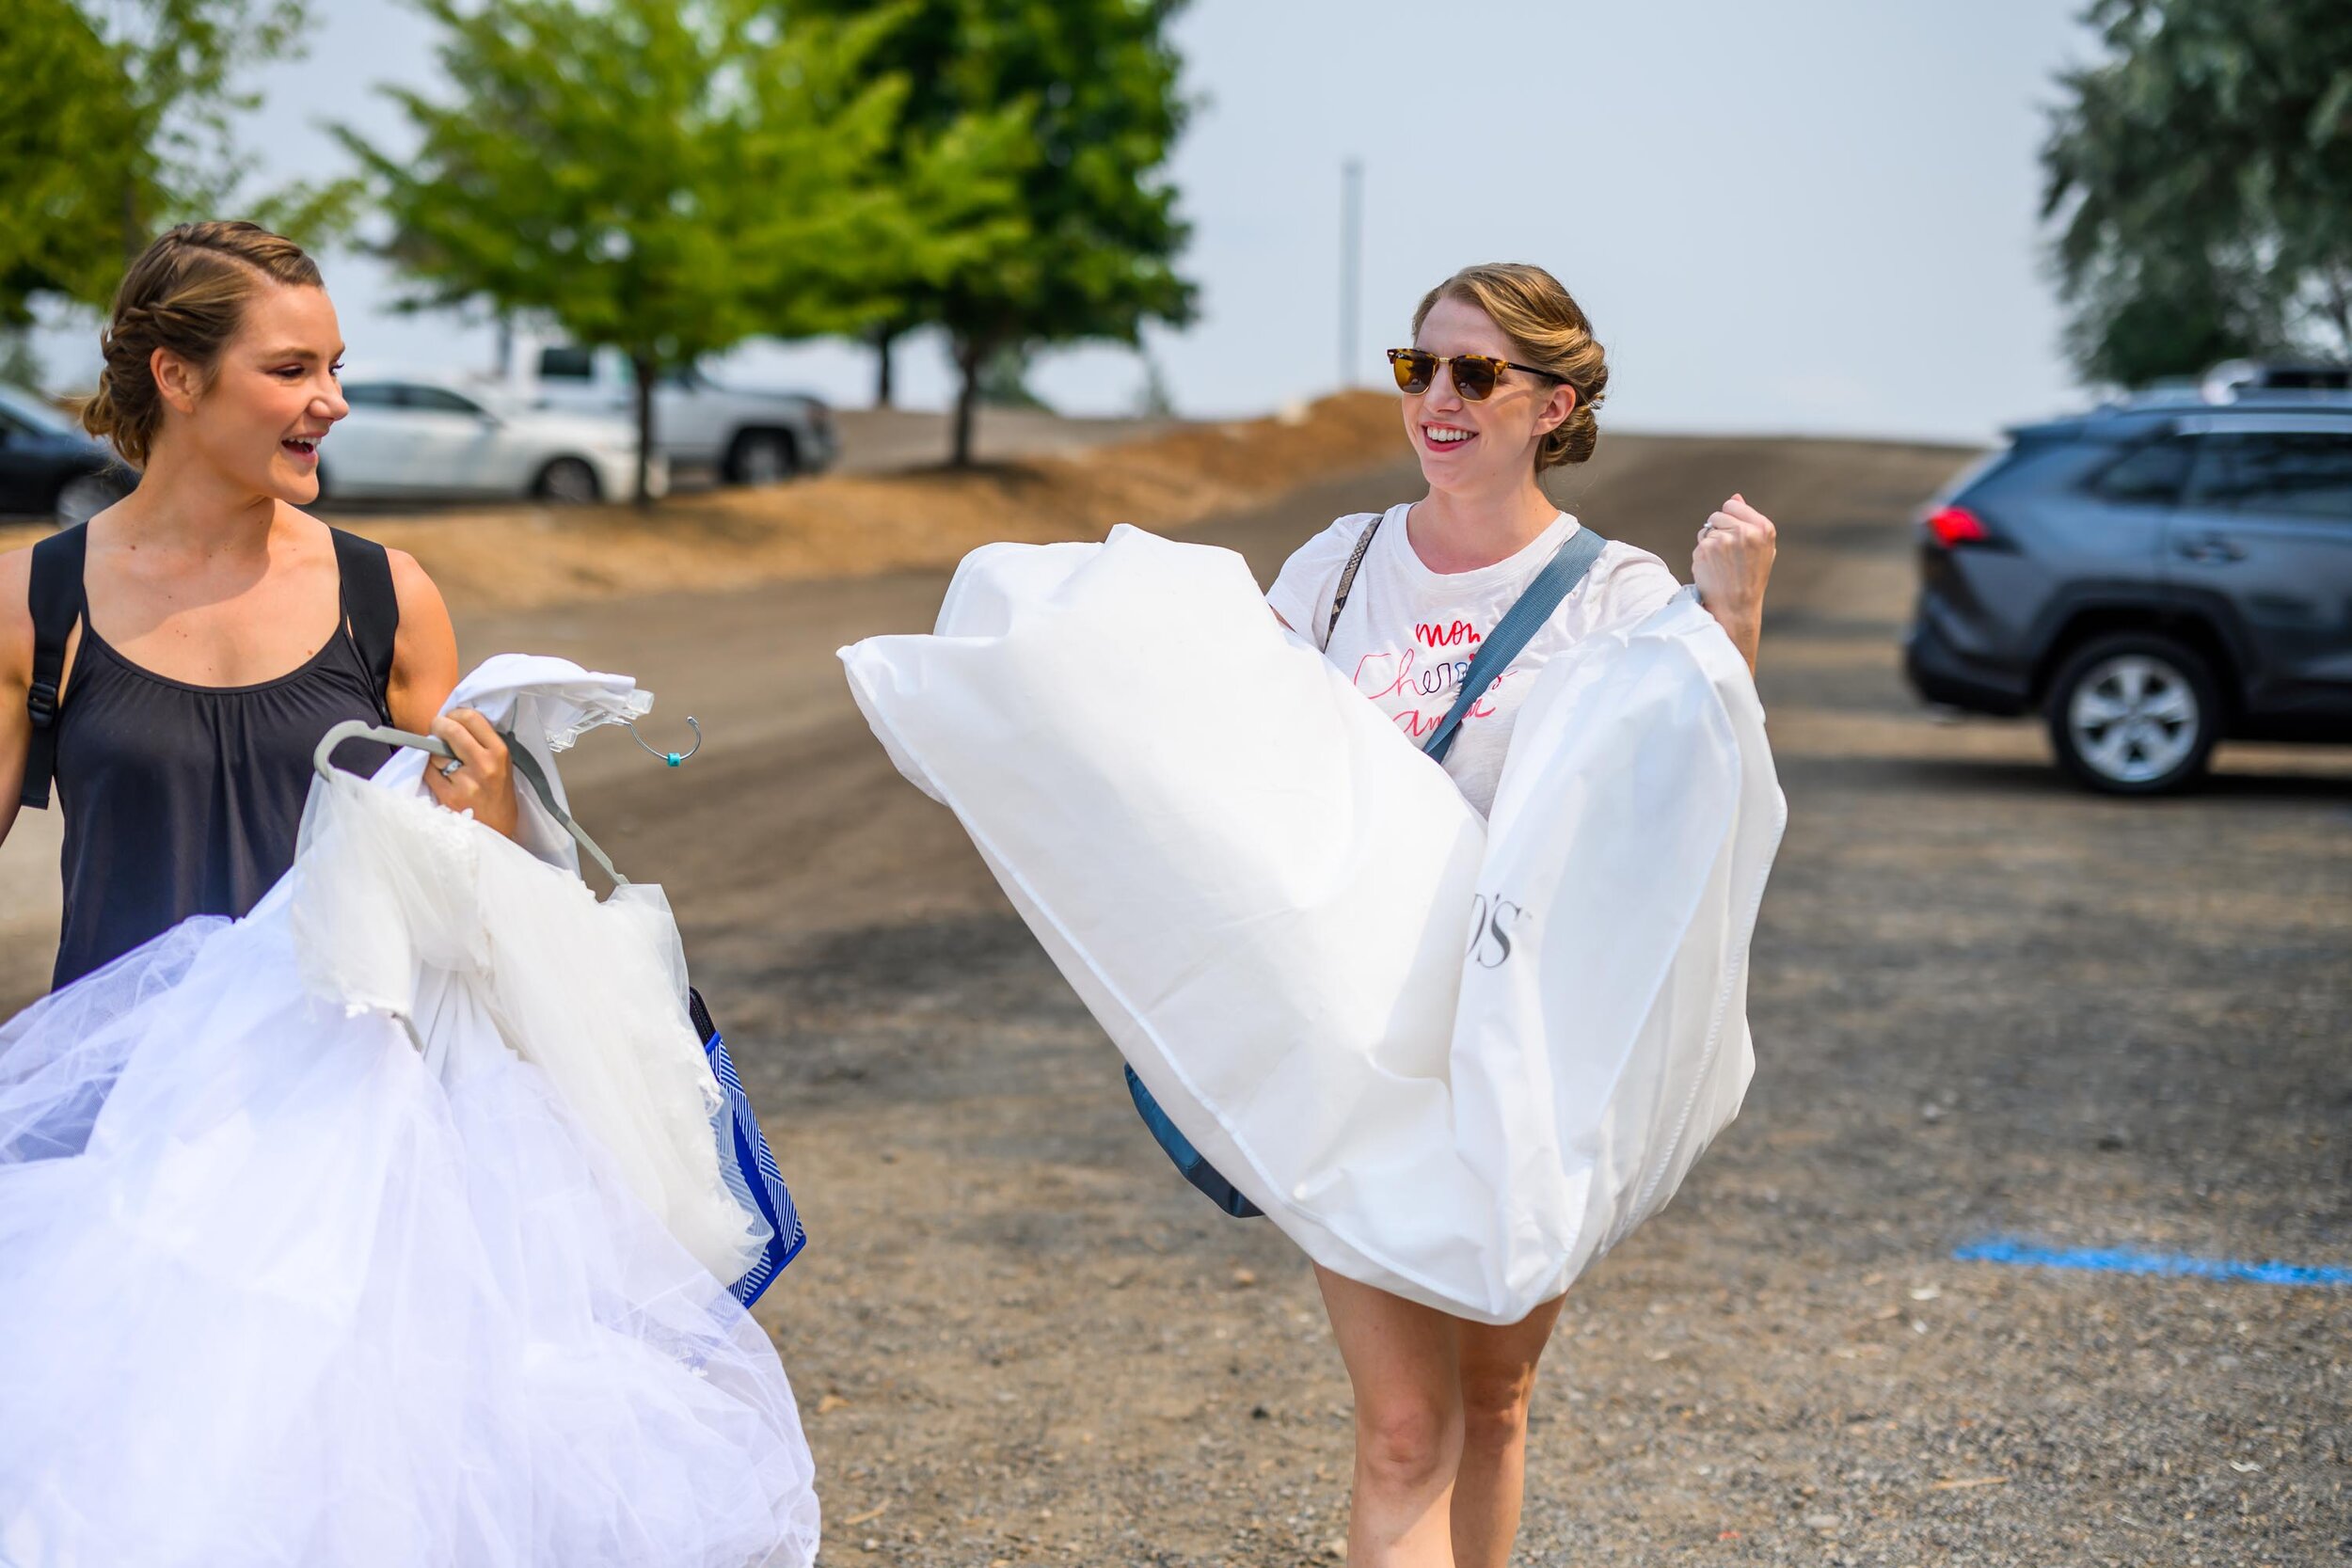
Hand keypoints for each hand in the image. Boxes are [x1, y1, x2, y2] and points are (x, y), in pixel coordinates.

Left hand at [422, 708, 519, 839]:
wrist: (498, 828)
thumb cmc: (498, 794)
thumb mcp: (502, 764)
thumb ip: (482, 743)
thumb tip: (452, 722)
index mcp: (499, 753)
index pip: (472, 718)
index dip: (456, 713)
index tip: (451, 717)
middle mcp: (484, 765)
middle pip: (451, 730)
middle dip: (438, 725)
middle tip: (436, 727)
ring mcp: (466, 781)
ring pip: (436, 752)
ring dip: (434, 753)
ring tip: (444, 760)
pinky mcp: (449, 796)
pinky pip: (429, 771)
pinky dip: (429, 770)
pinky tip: (439, 775)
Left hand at [1693, 493, 1775, 670]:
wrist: (1736, 606)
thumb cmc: (1749, 578)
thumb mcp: (1760, 548)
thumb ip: (1749, 521)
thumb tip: (1735, 496)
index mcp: (1763, 528)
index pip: (1733, 504)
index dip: (1730, 519)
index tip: (1734, 536)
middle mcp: (1745, 531)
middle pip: (1717, 514)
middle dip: (1718, 529)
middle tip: (1727, 554)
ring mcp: (1724, 539)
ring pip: (1706, 529)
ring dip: (1709, 542)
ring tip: (1721, 563)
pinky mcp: (1706, 549)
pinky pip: (1699, 543)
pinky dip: (1702, 555)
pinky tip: (1713, 569)